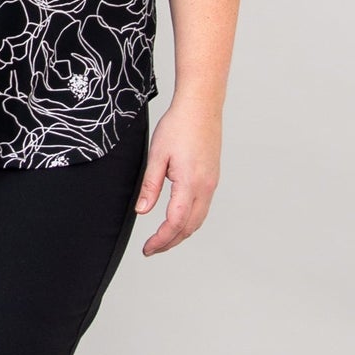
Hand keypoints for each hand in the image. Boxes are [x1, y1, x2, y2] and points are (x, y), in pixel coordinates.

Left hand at [134, 98, 221, 254]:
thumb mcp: (157, 156)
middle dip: (170, 242)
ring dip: (181, 233)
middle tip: (151, 249)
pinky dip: (190, 221)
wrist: (201, 106)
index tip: (147, 248)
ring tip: (162, 239)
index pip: (176, 223)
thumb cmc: (179, 125)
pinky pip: (203, 208)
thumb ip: (150, 186)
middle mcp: (205, 187)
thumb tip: (142, 211)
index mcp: (190, 183)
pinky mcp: (212, 178)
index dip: (161, 240)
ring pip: (198, 220)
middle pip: (189, 227)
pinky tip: (178, 221)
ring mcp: (212, 183)